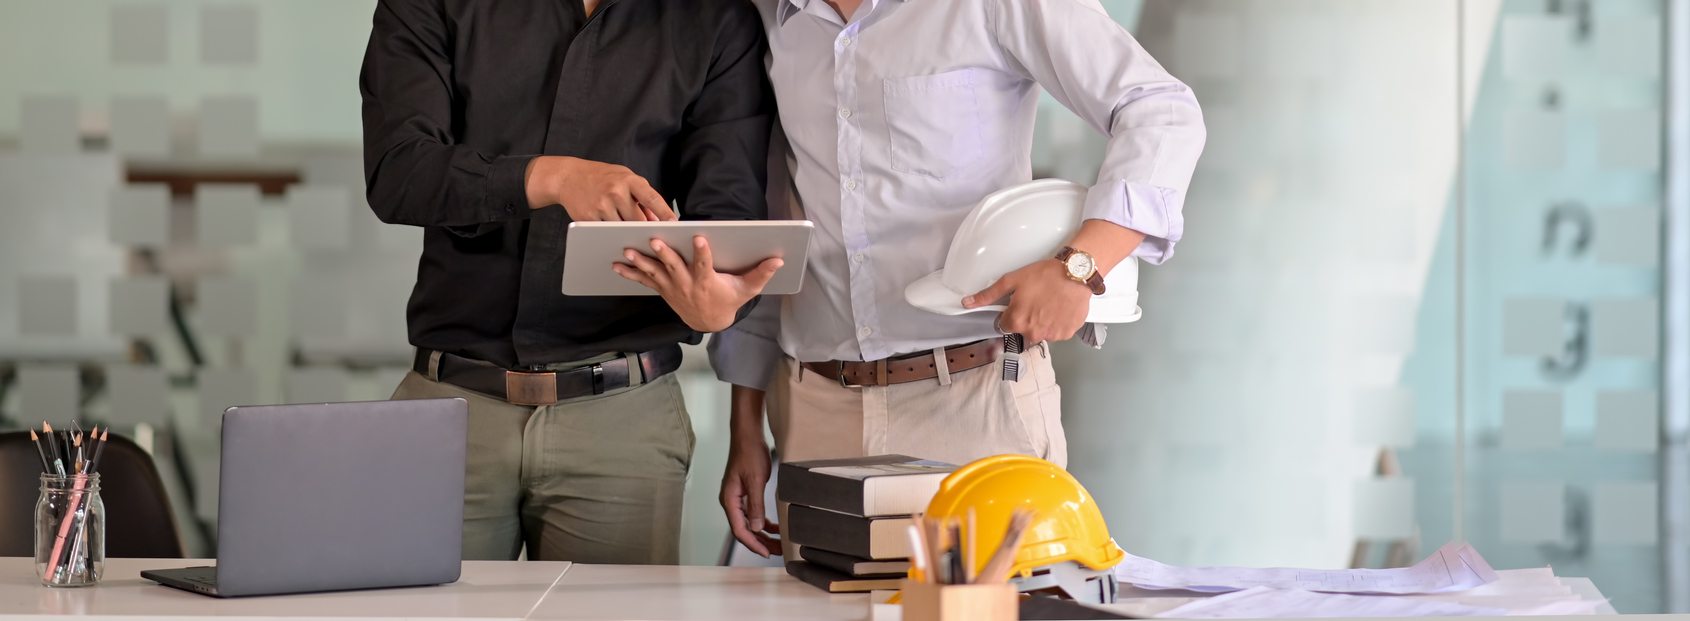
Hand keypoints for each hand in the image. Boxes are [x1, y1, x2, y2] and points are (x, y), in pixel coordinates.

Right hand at [524, 156, 675, 220]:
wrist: (568, 177)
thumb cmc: (601, 177)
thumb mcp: (624, 177)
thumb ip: (642, 196)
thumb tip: (657, 219)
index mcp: (628, 180)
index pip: (653, 198)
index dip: (665, 213)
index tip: (675, 224)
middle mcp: (616, 191)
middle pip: (638, 220)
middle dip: (644, 228)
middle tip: (649, 235)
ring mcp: (601, 205)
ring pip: (622, 228)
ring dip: (625, 230)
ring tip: (623, 224)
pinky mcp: (589, 218)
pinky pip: (606, 232)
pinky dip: (609, 231)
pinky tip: (606, 224)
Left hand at [613, 235, 781, 331]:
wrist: (709, 322)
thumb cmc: (728, 301)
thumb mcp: (746, 290)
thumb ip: (761, 274)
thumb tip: (778, 260)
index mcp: (706, 283)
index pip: (704, 266)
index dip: (702, 253)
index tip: (699, 238)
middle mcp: (687, 286)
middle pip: (674, 267)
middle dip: (664, 254)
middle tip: (655, 241)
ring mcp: (672, 288)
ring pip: (655, 273)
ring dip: (641, 262)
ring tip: (627, 251)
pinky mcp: (663, 289)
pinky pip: (645, 280)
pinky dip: (631, 273)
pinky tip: (616, 265)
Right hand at [721, 434, 779, 556]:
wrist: (748, 436)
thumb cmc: (749, 454)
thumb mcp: (756, 481)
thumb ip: (756, 505)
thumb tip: (758, 528)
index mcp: (729, 500)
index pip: (739, 529)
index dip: (753, 544)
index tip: (767, 553)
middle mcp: (731, 502)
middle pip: (744, 529)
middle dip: (760, 542)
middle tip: (777, 552)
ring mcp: (737, 498)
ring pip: (749, 523)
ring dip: (762, 535)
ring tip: (778, 544)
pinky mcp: (745, 494)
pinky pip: (753, 514)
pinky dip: (763, 523)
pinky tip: (774, 528)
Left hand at [962, 259, 1090, 343]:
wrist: (1075, 274)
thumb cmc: (1045, 275)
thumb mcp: (1012, 280)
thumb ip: (988, 295)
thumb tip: (966, 303)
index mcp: (1017, 321)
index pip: (1005, 326)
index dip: (1010, 313)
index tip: (1018, 304)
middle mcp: (1033, 332)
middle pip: (1022, 330)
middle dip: (1026, 318)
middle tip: (1035, 301)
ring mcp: (1051, 335)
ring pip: (1040, 332)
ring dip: (1042, 322)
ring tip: (1049, 303)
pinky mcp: (1066, 333)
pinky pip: (1057, 332)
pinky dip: (1057, 323)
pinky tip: (1059, 308)